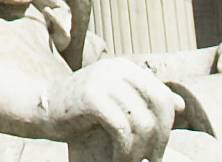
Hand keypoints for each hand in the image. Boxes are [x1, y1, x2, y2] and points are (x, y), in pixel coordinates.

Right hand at [59, 54, 182, 157]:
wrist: (41, 108)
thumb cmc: (80, 110)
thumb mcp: (116, 101)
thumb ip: (144, 100)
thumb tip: (180, 105)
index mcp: (125, 68)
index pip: (163, 96)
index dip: (167, 126)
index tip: (157, 149)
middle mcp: (117, 69)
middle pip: (159, 106)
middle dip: (160, 138)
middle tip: (151, 159)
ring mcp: (104, 81)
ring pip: (142, 122)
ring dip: (141, 150)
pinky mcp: (92, 98)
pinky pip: (123, 130)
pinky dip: (126, 152)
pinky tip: (119, 160)